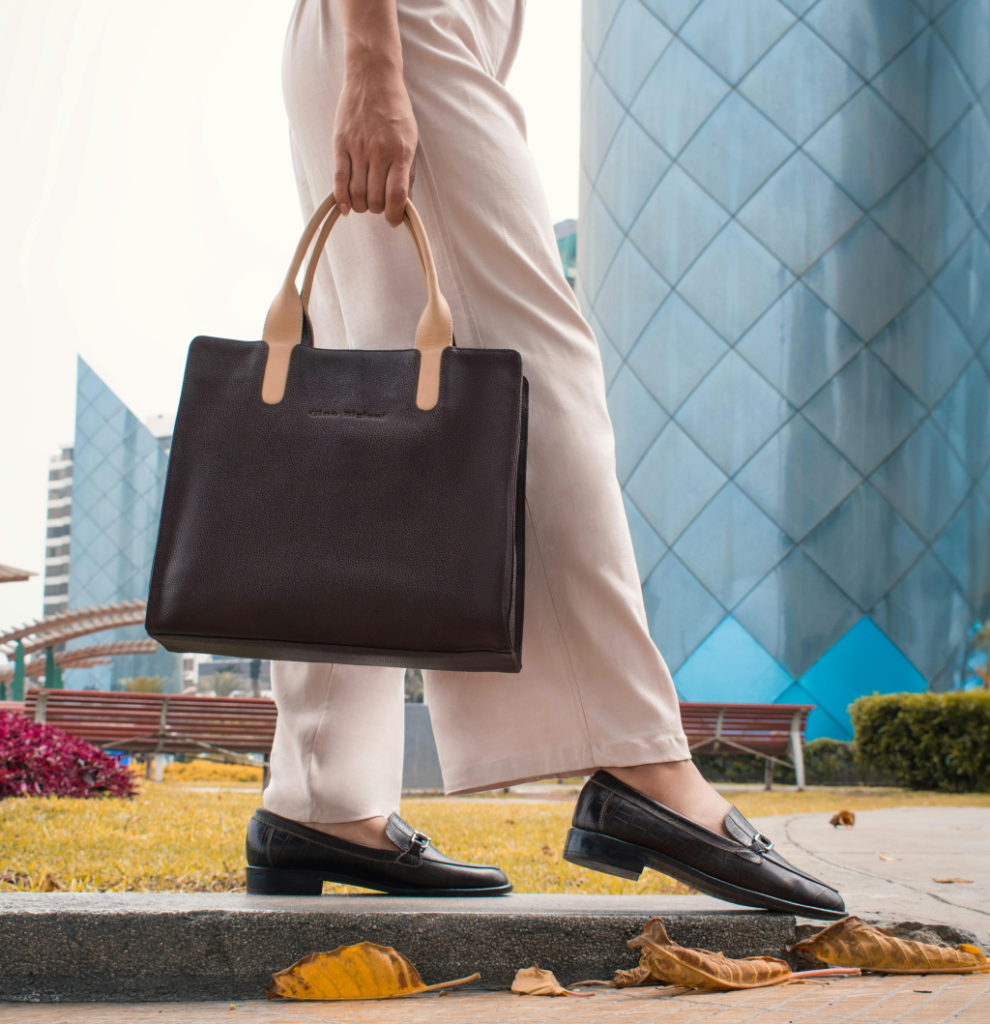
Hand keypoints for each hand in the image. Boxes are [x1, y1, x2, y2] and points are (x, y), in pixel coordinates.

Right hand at [333, 59, 417, 226]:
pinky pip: (339, 179)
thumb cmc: (396, 110)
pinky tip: (345, 208)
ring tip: (365, 201)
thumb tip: (406, 204)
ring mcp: (358, 147)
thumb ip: (408, 172)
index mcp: (401, 152)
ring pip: (357, 194)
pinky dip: (341, 199)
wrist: (372, 77)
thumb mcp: (411, 139)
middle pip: (375, 199)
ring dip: (362, 206)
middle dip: (378, 209)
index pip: (396, 196)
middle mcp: (379, 152)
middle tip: (379, 205)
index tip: (393, 220)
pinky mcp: (340, 143)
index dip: (394, 215)